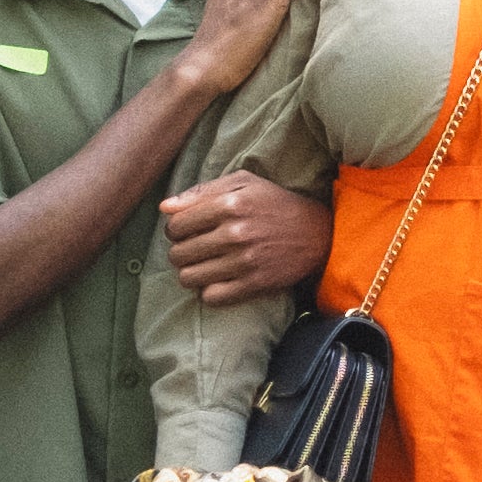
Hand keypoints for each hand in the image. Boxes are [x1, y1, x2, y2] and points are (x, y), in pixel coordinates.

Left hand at [159, 166, 331, 308]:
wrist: (317, 233)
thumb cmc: (274, 204)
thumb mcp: (243, 184)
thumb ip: (201, 191)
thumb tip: (164, 208)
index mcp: (230, 204)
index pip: (176, 225)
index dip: (174, 229)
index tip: (185, 231)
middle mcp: (236, 233)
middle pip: (179, 253)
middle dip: (180, 251)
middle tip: (194, 249)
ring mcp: (245, 262)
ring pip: (189, 277)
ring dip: (190, 273)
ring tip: (201, 266)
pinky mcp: (254, 284)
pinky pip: (211, 297)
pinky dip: (208, 291)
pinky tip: (216, 280)